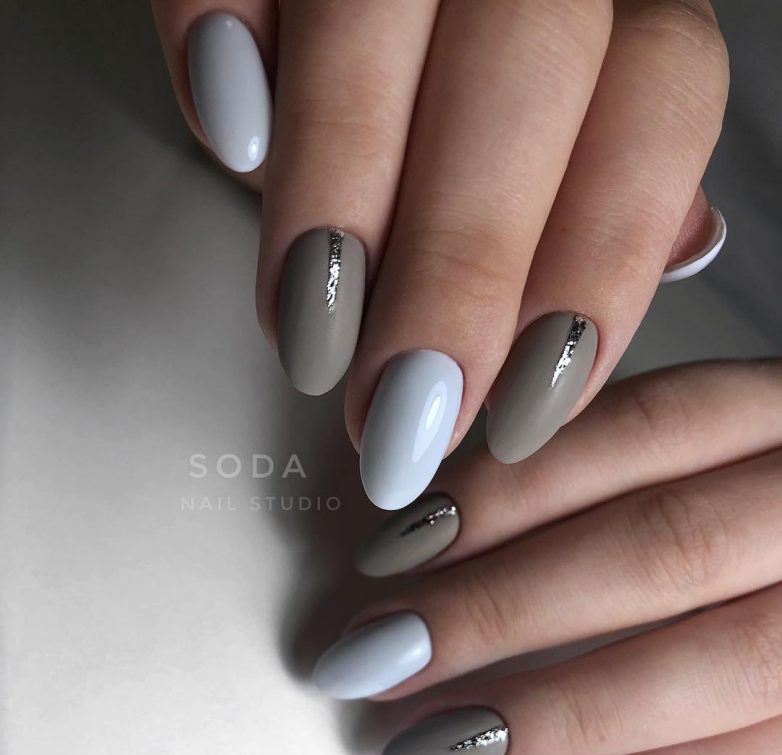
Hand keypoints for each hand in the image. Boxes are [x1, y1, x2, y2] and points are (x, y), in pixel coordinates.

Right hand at [152, 1, 728, 508]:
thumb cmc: (489, 60)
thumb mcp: (590, 106)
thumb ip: (621, 173)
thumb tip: (677, 251)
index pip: (657, 107)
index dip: (595, 271)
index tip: (517, 409)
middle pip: (530, 71)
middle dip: (458, 269)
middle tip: (397, 406)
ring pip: (377, 16)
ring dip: (338, 195)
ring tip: (309, 334)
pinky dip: (224, 37)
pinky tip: (237, 147)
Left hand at [313, 360, 781, 754]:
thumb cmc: (765, 498)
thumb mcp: (716, 441)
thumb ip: (608, 465)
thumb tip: (437, 520)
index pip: (632, 436)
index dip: (500, 494)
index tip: (390, 549)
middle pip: (660, 547)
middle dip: (502, 610)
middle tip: (378, 657)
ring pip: (725, 658)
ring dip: (564, 711)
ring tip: (442, 745)